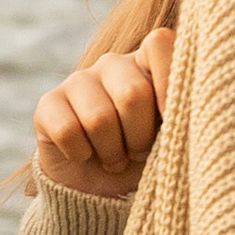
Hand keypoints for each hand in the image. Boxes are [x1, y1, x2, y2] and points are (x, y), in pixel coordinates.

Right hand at [32, 26, 175, 197]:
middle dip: (140, 136)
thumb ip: (182, 116)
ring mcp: (78, 80)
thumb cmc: (145, 159)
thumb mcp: (172, 139)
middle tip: (139, 153)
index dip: (169, 81)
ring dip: (112, 152)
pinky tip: (85, 155)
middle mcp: (113, 63)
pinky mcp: (48, 103)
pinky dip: (81, 154)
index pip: (159, 44)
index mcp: (148, 63)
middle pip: (132, 93)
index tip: (173, 120)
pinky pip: (67, 131)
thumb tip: (186, 109)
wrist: (100, 190)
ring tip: (116, 159)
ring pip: (99, 119)